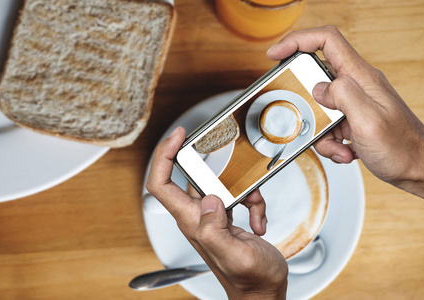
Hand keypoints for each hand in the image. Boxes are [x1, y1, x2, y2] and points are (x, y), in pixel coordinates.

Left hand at [147, 127, 287, 299]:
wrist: (262, 290)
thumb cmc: (250, 280)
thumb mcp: (236, 256)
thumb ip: (216, 230)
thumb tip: (208, 199)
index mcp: (192, 222)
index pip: (161, 183)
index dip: (164, 156)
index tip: (178, 136)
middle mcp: (197, 216)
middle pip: (192, 177)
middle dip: (212, 167)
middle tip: (229, 161)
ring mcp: (212, 216)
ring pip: (220, 184)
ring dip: (243, 190)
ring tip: (254, 207)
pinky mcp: (226, 217)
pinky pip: (237, 196)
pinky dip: (252, 202)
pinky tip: (258, 221)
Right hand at [267, 26, 423, 200]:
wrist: (417, 168)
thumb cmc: (402, 147)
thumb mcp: (370, 121)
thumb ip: (343, 96)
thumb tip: (318, 88)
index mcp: (360, 77)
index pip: (327, 41)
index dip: (298, 40)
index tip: (276, 53)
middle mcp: (356, 86)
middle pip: (315, 78)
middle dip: (305, 104)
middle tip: (306, 118)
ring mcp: (353, 103)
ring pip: (317, 107)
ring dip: (319, 131)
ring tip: (337, 145)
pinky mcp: (350, 119)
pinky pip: (325, 125)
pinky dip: (329, 142)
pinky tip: (344, 150)